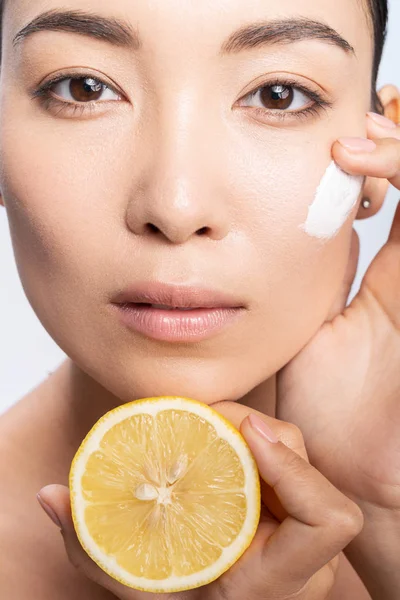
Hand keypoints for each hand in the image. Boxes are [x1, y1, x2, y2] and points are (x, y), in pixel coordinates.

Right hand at [36, 402, 362, 599]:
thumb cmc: (173, 596)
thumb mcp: (132, 581)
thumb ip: (88, 545)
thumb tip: (51, 496)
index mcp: (273, 583)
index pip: (328, 521)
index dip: (294, 470)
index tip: (243, 433)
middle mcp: (306, 562)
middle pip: (310, 471)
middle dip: (260, 433)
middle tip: (208, 417)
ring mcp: (305, 535)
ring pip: (301, 459)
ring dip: (256, 433)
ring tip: (209, 425)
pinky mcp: (298, 509)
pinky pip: (291, 462)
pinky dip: (258, 444)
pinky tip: (221, 438)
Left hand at [276, 113, 399, 511]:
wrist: (351, 471)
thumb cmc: (325, 410)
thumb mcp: (308, 329)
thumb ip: (306, 284)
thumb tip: (273, 239)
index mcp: (395, 277)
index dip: (391, 151)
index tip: (349, 136)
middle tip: (368, 123)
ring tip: (369, 138)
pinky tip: (377, 169)